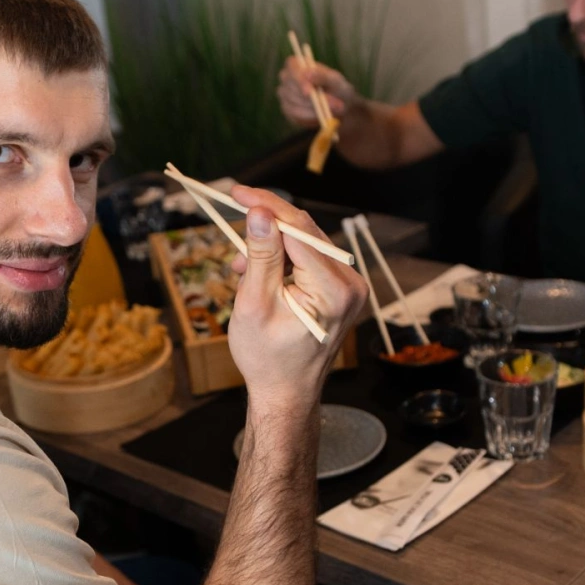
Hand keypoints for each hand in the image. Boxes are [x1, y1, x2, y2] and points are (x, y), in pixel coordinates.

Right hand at [226, 187, 366, 405]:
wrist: (286, 393)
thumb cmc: (267, 357)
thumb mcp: (254, 304)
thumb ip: (260, 255)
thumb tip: (260, 211)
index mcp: (334, 290)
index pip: (298, 230)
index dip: (266, 205)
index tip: (236, 191)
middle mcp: (351, 285)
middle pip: (306, 232)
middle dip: (267, 222)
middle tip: (233, 211)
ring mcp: (351, 288)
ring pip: (307, 243)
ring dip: (272, 243)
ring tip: (239, 264)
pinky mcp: (343, 291)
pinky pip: (312, 259)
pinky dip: (284, 258)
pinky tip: (258, 271)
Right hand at [277, 55, 356, 128]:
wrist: (339, 105)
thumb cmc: (336, 87)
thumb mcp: (335, 80)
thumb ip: (322, 76)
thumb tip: (308, 74)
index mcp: (296, 65)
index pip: (291, 68)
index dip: (298, 80)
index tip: (309, 92)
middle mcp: (286, 79)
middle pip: (291, 89)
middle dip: (311, 100)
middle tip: (335, 105)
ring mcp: (285, 96)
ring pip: (295, 107)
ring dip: (316, 110)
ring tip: (336, 110)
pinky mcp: (288, 112)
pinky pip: (297, 118)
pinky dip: (312, 118)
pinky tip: (323, 115)